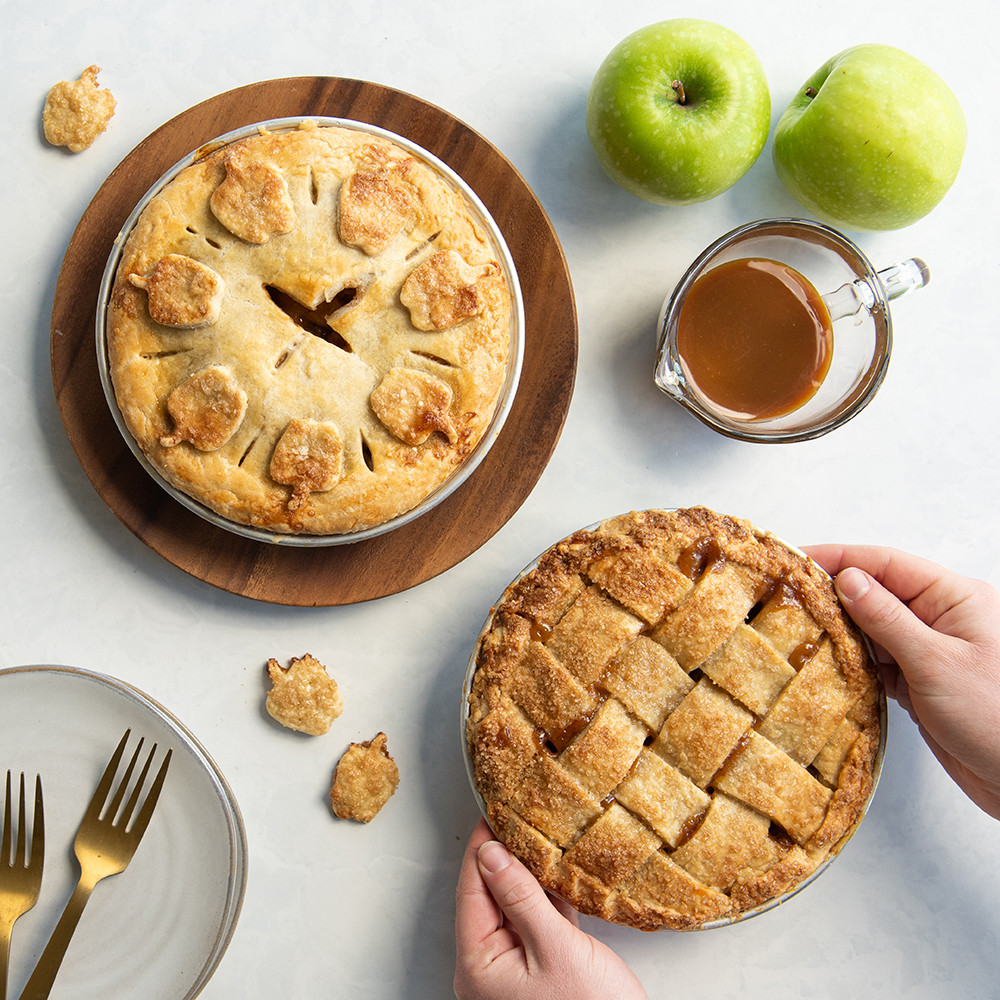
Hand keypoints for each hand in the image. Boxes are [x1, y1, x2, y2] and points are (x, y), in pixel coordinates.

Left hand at [454, 818, 647, 999]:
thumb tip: (491, 854)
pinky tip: (557, 871)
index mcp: (479, 966)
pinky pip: (536, 920)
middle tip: (517, 815)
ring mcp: (515, 968)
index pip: (472, 890)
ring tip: (538, 833)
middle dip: (504, 855)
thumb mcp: (555, 949)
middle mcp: (490, 967)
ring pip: (514, 905)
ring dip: (527, 872)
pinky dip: (546, 895)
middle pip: (490, 896)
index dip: (481, 848)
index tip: (490, 813)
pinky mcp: (542, 968)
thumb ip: (521, 898)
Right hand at [805, 544, 999, 819]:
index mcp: (954, 598)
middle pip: (875, 593)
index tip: (796, 558)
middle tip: (785, 596)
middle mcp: (941, 619)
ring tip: (796, 630)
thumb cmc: (997, 718)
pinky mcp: (921, 683)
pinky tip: (826, 664)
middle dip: (831, 594)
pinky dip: (851, 663)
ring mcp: (930, 651)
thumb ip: (887, 619)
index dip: (838, 557)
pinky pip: (877, 662)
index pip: (885, 564)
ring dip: (838, 632)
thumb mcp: (936, 663)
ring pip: (872, 629)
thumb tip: (847, 580)